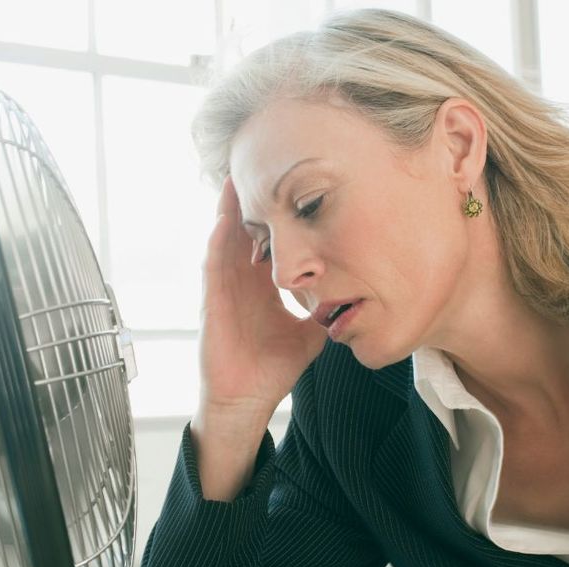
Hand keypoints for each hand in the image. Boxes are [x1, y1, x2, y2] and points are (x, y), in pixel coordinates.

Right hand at [197, 176, 327, 419]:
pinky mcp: (211, 303)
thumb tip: (356, 300)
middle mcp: (241, 282)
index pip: (268, 242)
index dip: (276, 217)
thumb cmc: (272, 369)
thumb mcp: (310, 335)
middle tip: (257, 164)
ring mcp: (223, 290)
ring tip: (234, 177)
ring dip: (228, 211)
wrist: (247, 399)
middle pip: (244, 232)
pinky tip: (222, 221)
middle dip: (249, 201)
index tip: (289, 187)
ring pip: (224, 241)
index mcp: (261, 287)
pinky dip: (217, 243)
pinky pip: (212, 266)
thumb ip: (326, 313)